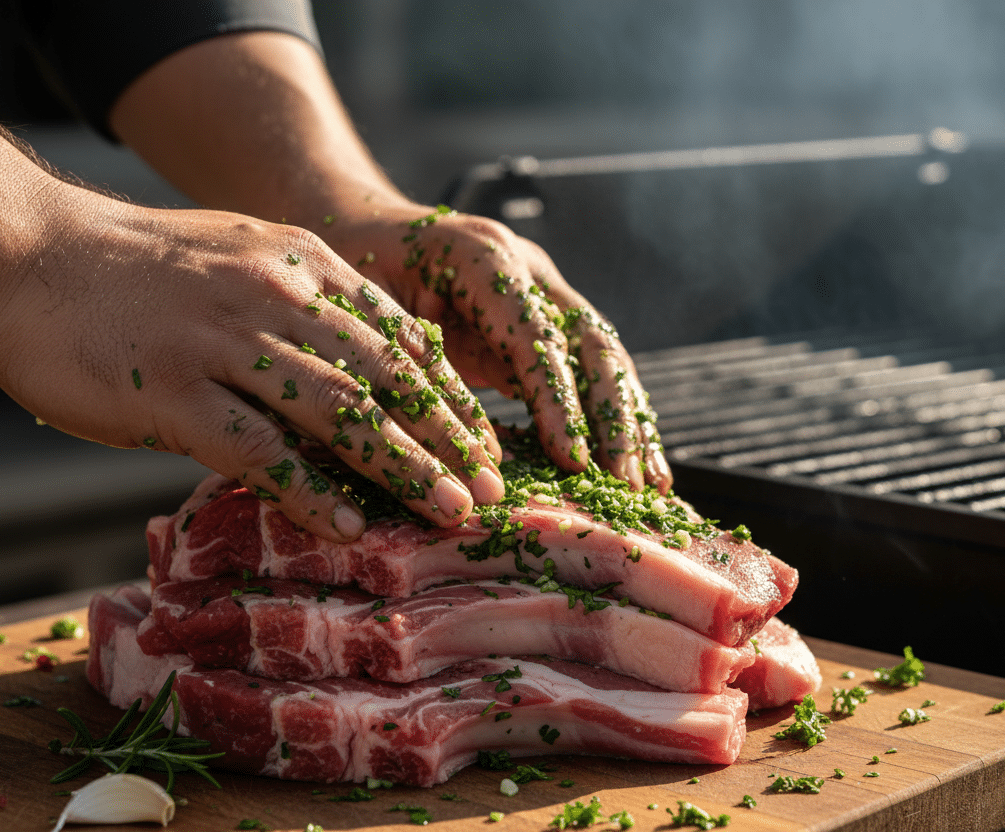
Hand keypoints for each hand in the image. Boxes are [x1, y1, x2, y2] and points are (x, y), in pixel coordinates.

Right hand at [0, 187, 504, 541]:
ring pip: (340, 412)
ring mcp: (225, 342)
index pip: (400, 339)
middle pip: (388, 377)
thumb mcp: (246, 258)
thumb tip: (373, 370)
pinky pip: (257, 448)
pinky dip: (309, 489)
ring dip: (405, 467)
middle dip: (450, 438)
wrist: (29, 253)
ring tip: (452, 512)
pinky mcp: (173, 389)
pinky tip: (348, 524)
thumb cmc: (140, 271)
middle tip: (496, 489)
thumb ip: (311, 306)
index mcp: (303, 264)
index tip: (487, 443)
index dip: (451, 397)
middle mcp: (277, 298)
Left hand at [319, 201, 671, 491]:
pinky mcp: (547, 320)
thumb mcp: (366, 305)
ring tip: (651, 484)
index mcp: (482, 254)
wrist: (362, 223)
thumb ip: (408, 360)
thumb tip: (443, 447)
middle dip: (614, 417)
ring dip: (630, 422)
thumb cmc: (353, 261)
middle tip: (625, 483)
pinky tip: (638, 463)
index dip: (558, 401)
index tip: (573, 461)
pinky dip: (617, 417)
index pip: (535, 334)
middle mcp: (526, 267)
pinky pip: (592, 369)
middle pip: (590, 342)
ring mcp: (544, 290)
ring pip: (605, 357)